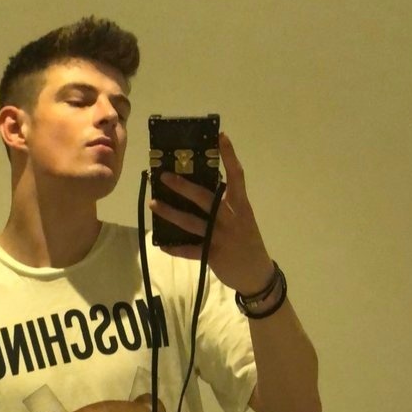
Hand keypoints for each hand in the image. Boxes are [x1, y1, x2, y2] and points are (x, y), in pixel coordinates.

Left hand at [149, 132, 274, 294]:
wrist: (257, 274)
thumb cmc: (247, 242)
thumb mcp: (243, 219)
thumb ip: (226, 205)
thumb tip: (201, 189)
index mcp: (241, 206)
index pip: (237, 176)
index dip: (230, 157)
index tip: (221, 137)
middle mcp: (231, 219)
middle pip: (205, 198)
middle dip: (183, 186)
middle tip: (164, 176)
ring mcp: (221, 237)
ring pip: (192, 222)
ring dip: (171, 213)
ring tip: (154, 203)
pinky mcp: (213, 255)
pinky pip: (190, 250)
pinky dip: (175, 248)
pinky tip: (162, 245)